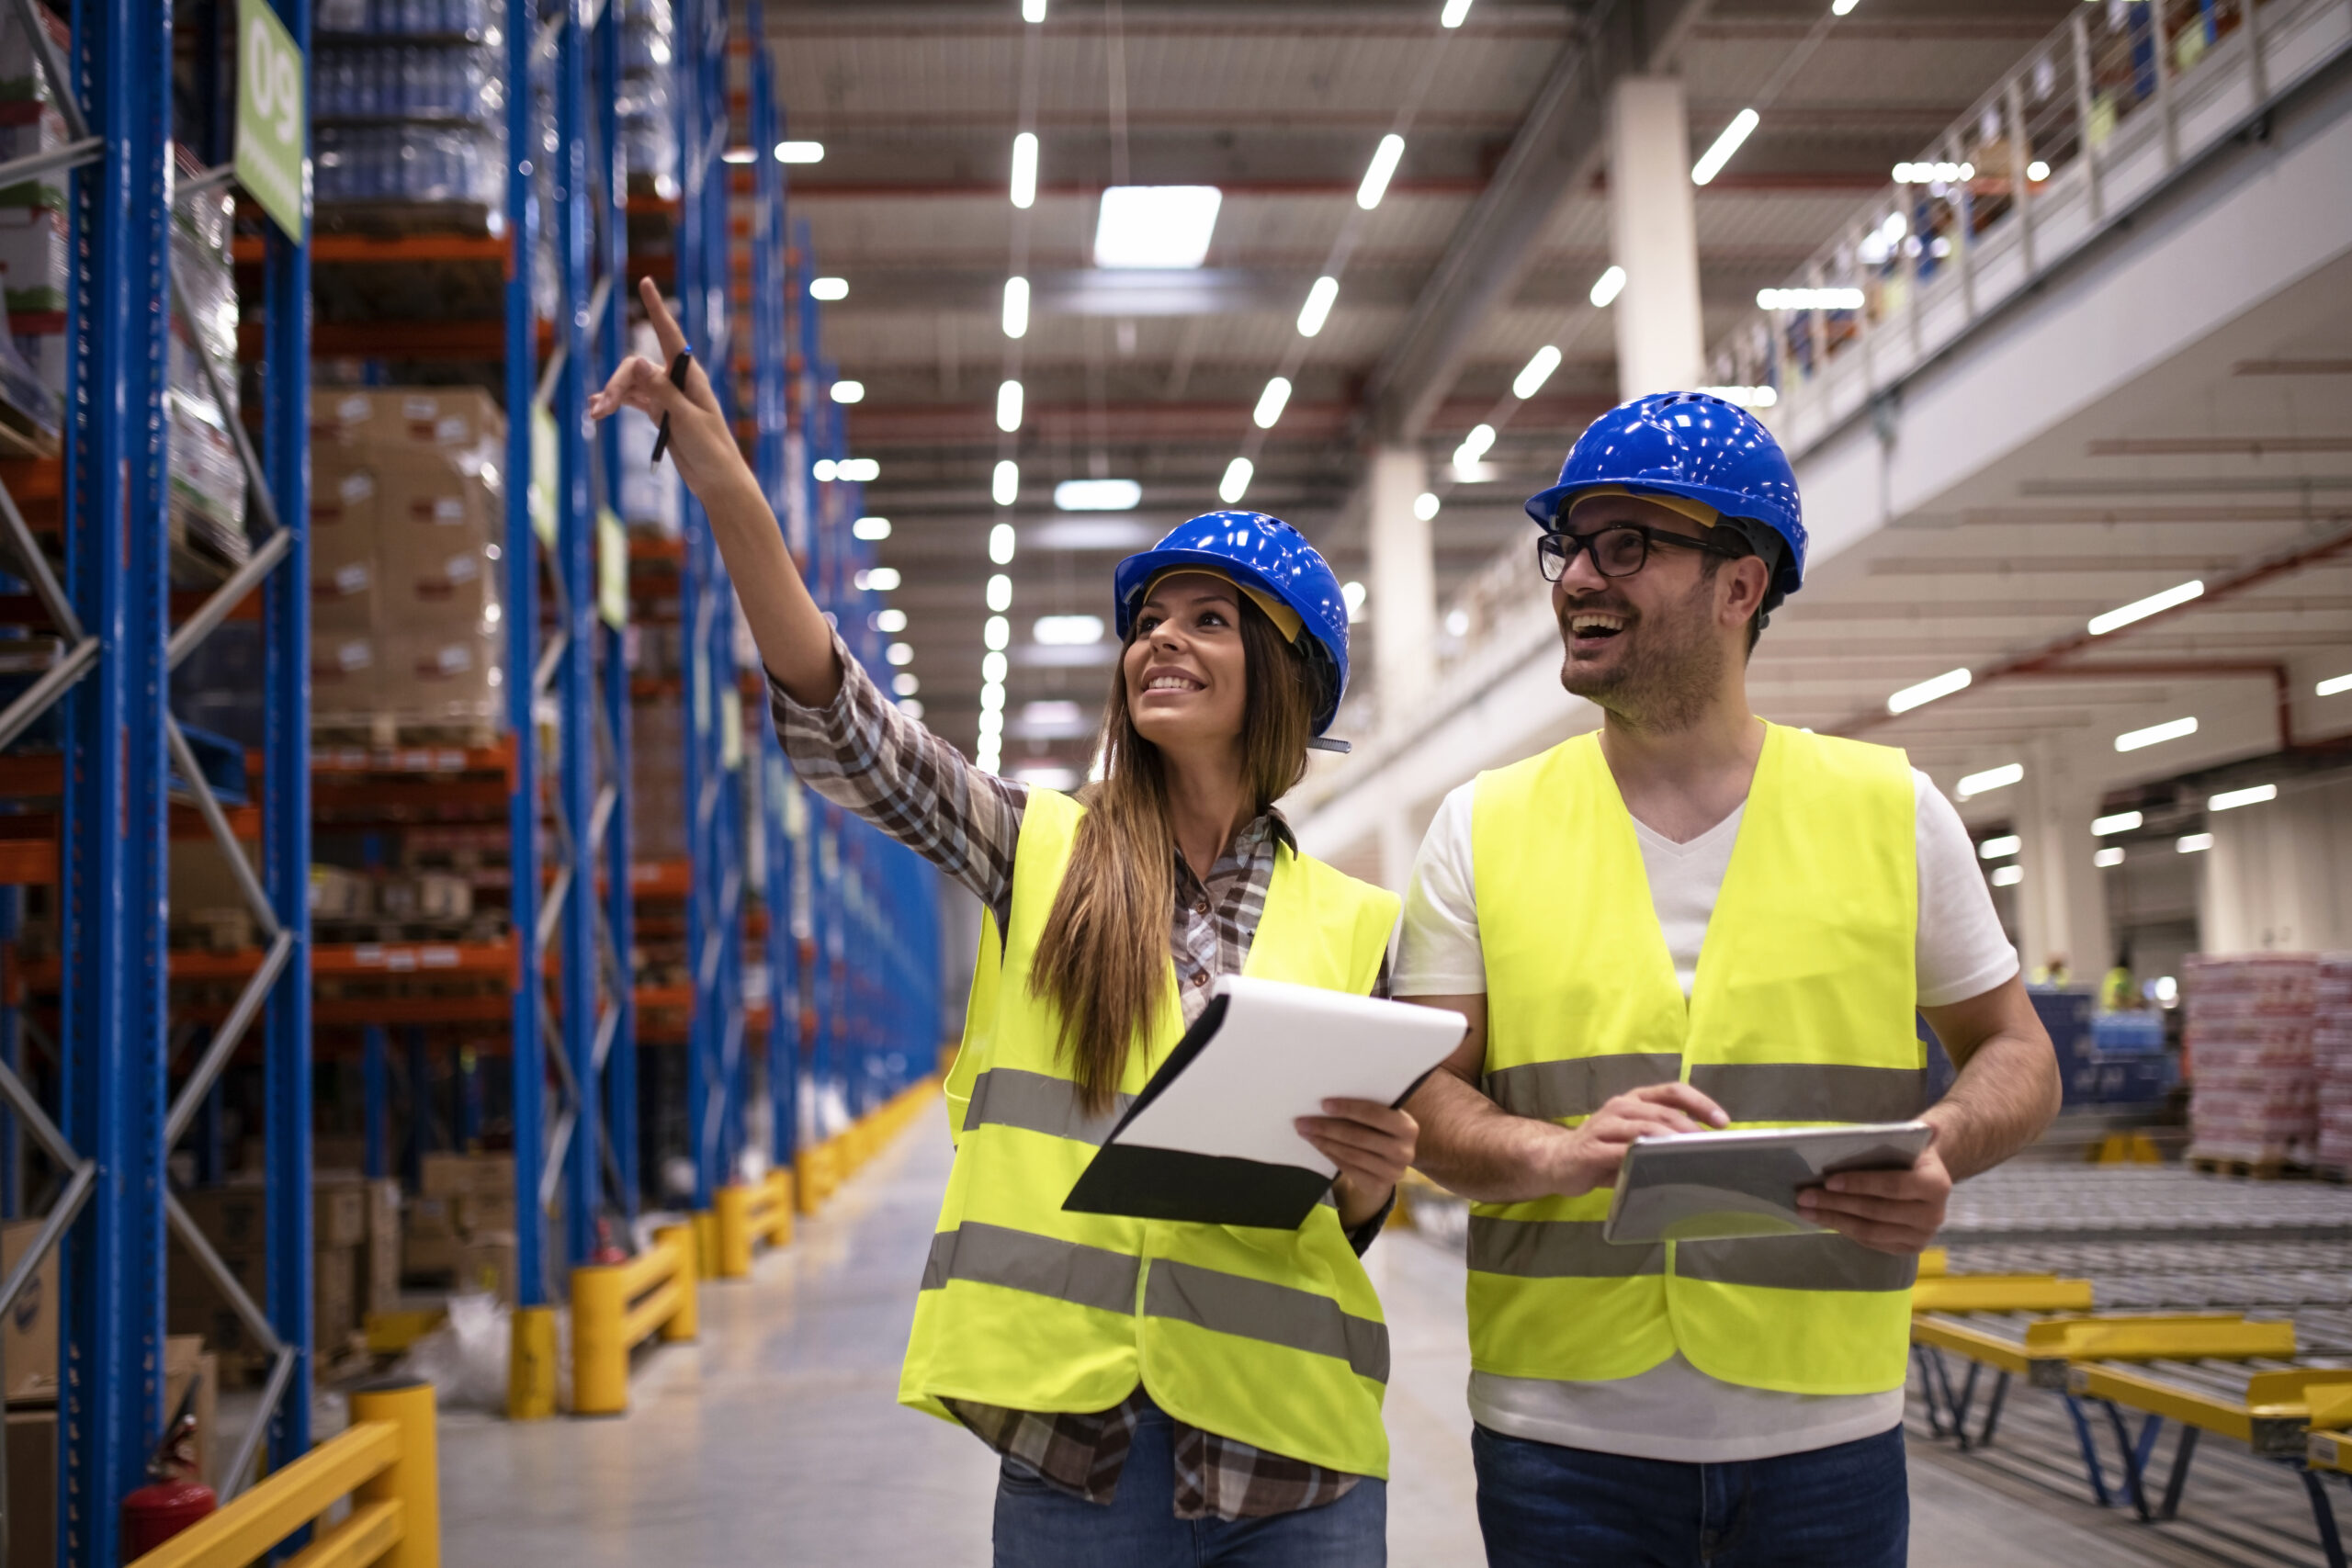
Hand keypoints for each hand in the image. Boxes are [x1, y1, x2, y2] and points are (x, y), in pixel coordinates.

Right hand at [585, 279, 735, 489]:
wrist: (717, 479)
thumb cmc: (710, 448)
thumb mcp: (686, 419)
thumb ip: (661, 391)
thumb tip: (637, 361)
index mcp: (690, 375)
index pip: (669, 334)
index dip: (656, 308)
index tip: (645, 282)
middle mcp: (676, 380)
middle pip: (637, 368)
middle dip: (617, 384)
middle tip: (602, 408)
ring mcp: (666, 396)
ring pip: (630, 385)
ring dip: (612, 396)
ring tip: (595, 414)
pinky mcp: (659, 413)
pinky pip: (631, 400)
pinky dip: (615, 404)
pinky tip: (598, 411)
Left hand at [1295, 1098, 1417, 1229]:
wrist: (1390, 1165)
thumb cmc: (1380, 1132)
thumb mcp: (1382, 1120)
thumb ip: (1365, 1111)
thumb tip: (1326, 1103)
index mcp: (1407, 1127)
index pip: (1374, 1113)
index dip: (1348, 1108)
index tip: (1323, 1104)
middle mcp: (1403, 1151)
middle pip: (1358, 1136)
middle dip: (1326, 1127)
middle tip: (1302, 1121)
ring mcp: (1393, 1172)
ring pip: (1350, 1153)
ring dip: (1323, 1142)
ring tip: (1306, 1132)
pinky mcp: (1379, 1186)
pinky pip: (1348, 1168)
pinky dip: (1330, 1155)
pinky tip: (1318, 1145)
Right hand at [1545, 1083, 1727, 1198]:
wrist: (1556, 1160)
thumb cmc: (1602, 1151)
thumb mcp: (1633, 1139)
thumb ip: (1659, 1138)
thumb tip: (1702, 1151)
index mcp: (1634, 1100)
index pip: (1672, 1091)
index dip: (1700, 1102)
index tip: (1723, 1122)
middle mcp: (1620, 1107)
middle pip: (1663, 1112)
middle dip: (1691, 1129)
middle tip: (1712, 1148)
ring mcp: (1604, 1126)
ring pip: (1645, 1128)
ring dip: (1672, 1142)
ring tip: (1692, 1156)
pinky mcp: (1592, 1148)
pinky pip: (1623, 1151)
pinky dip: (1644, 1158)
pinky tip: (1659, 1168)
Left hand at [1796, 1140, 1951, 1254]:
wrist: (1932, 1180)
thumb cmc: (1911, 1156)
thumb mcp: (1909, 1141)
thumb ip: (1898, 1136)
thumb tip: (1870, 1134)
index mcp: (1935, 1184)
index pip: (1892, 1186)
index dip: (1859, 1184)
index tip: (1828, 1180)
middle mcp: (1933, 1215)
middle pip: (1876, 1211)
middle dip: (1836, 1203)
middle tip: (1804, 1196)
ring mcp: (1922, 1236)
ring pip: (1870, 1231)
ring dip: (1834, 1220)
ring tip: (1806, 1210)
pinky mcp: (1910, 1248)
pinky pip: (1872, 1242)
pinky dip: (1845, 1230)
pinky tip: (1825, 1219)